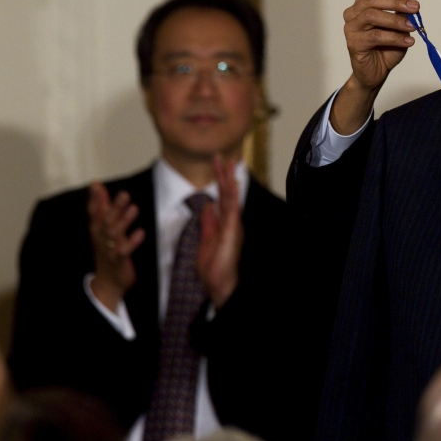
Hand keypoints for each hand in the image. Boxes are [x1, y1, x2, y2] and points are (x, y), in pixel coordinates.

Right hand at [88, 184, 144, 311]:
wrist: (108, 284)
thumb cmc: (107, 251)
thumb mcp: (102, 229)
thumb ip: (101, 207)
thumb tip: (97, 185)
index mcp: (96, 230)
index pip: (93, 213)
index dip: (94, 199)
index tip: (96, 185)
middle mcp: (101, 238)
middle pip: (106, 221)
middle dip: (114, 207)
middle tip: (125, 194)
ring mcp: (109, 250)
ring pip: (114, 233)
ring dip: (124, 221)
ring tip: (135, 208)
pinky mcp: (119, 261)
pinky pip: (125, 251)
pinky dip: (132, 242)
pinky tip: (141, 232)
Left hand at [197, 155, 243, 308]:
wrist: (220, 285)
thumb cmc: (215, 267)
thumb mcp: (206, 239)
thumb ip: (208, 221)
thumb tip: (208, 204)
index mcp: (225, 222)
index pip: (223, 196)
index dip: (220, 179)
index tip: (218, 163)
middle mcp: (232, 221)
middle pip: (229, 192)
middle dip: (225, 173)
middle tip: (223, 155)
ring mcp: (234, 225)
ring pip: (232, 197)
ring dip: (228, 179)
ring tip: (228, 162)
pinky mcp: (233, 231)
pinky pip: (232, 210)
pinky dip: (232, 196)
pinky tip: (232, 183)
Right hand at [331, 0, 419, 134]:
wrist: (376, 72)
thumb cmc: (386, 47)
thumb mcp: (399, 27)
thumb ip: (402, 13)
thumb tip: (410, 0)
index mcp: (363, 3)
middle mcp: (354, 13)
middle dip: (396, 2)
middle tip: (415, 8)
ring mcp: (351, 28)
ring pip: (372, 16)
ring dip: (395, 20)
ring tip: (412, 27)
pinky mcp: (353, 43)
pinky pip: (374, 36)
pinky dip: (394, 38)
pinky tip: (407, 41)